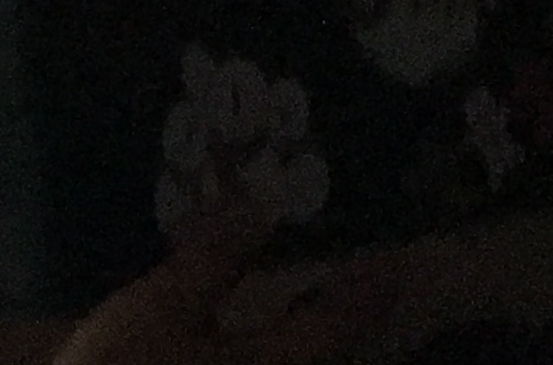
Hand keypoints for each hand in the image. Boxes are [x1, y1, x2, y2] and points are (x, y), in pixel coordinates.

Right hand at [51, 209, 393, 364]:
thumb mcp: (161, 307)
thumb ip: (213, 260)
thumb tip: (262, 205)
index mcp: (272, 364)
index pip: (336, 323)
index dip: (366, 290)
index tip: (391, 259)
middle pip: (320, 355)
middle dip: (337, 319)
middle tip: (351, 277)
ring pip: (285, 363)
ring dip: (299, 337)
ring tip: (297, 300)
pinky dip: (262, 348)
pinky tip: (240, 335)